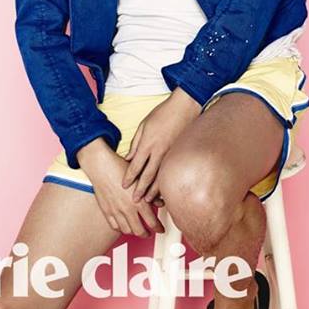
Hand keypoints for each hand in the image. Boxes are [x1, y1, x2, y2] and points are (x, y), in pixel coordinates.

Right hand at [77, 139, 165, 237]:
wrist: (101, 165)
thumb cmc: (120, 167)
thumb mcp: (140, 177)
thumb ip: (151, 191)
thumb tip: (161, 202)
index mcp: (138, 201)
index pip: (152, 222)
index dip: (158, 228)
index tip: (161, 229)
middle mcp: (127, 209)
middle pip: (139, 231)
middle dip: (147, 234)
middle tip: (150, 233)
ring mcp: (115, 211)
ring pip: (127, 230)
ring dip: (134, 232)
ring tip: (138, 229)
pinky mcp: (106, 210)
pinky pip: (114, 226)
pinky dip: (121, 228)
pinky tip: (124, 225)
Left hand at [122, 89, 200, 204]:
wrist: (184, 107)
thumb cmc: (163, 113)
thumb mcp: (144, 125)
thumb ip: (136, 143)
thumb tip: (128, 157)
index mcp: (148, 143)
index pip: (136, 165)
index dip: (129, 177)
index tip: (124, 185)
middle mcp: (159, 151)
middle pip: (147, 176)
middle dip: (140, 190)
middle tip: (135, 200)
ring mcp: (171, 154)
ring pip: (161, 177)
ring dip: (154, 191)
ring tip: (149, 200)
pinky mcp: (179, 154)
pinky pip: (171, 172)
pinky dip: (167, 183)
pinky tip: (165, 189)